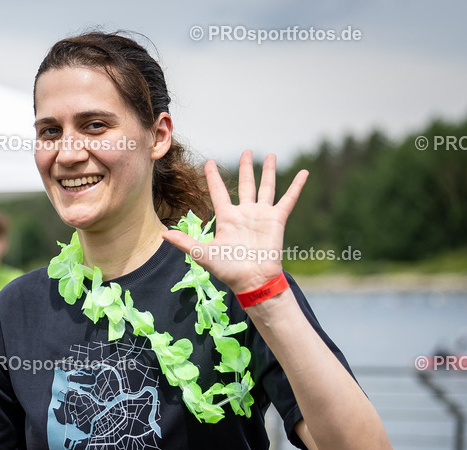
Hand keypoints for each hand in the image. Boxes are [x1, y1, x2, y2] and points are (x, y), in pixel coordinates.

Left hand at [162, 150, 307, 294]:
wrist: (253, 280)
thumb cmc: (228, 269)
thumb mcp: (203, 254)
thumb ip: (185, 242)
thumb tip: (162, 234)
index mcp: (227, 218)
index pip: (218, 192)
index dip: (213, 177)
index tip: (209, 162)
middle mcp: (244, 213)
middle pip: (245, 185)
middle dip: (246, 168)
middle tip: (247, 152)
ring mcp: (262, 215)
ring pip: (266, 187)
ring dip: (269, 171)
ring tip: (270, 155)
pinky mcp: (277, 219)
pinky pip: (288, 199)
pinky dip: (297, 186)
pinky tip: (304, 173)